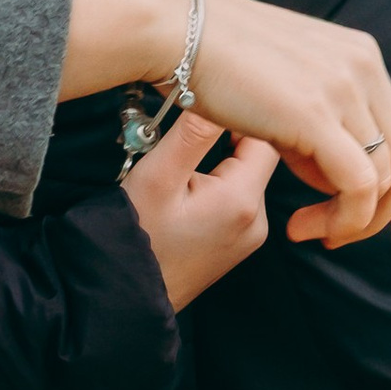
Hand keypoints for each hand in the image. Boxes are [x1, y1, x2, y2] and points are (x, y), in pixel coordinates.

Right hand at [62, 0, 390, 253]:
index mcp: (359, 56)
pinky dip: (343, 218)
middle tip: (383, 247)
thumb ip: (315, 118)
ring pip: (385, 178)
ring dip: (351, 220)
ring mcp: (343, 88)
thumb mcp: (284, 84)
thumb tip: (326, 162)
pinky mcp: (318, 113)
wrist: (179, 28)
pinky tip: (304, 225)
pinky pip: (359, 186)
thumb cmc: (215, 57)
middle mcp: (362, 67)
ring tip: (309, 230)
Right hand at [123, 113, 275, 310]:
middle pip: (257, 155)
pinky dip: (218, 181)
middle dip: (226, 137)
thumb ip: (193, 133)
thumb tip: (219, 94)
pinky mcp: (236, 244)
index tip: (211, 102)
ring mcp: (249, 237)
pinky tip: (188, 184)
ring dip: (220, 159)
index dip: (240, 114)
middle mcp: (258, 220)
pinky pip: (237, 197)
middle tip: (188, 126)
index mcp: (244, 199)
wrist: (125, 296)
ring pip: (245, 175)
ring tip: (183, 156)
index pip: (265, 137)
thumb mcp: (159, 175)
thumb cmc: (137, 234)